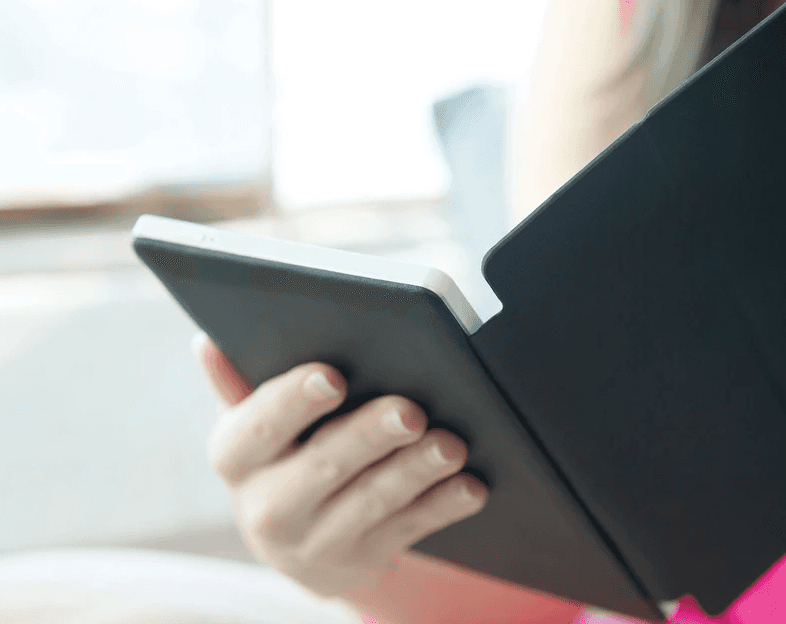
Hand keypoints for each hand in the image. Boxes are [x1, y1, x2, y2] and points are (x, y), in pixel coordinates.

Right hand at [191, 332, 489, 598]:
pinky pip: (407, 531)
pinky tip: (469, 486)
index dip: (293, 401)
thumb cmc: (278, 458)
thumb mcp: (251, 427)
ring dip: (415, 472)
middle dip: (368, 436)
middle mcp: (267, 507)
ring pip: (372, 502)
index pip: (257, 426)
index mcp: (235, 458)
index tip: (331, 376)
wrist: (299, 543)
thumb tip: (206, 342)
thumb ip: (237, 384)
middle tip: (409, 410)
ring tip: (451, 445)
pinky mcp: (362, 560)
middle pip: (323, 466)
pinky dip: (442, 507)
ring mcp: (317, 541)